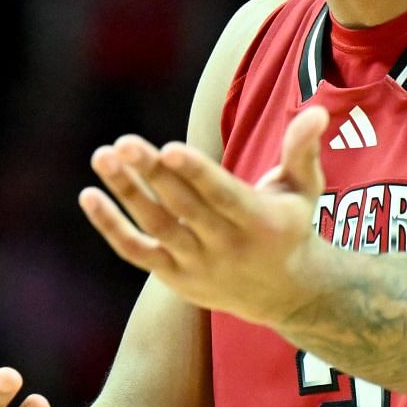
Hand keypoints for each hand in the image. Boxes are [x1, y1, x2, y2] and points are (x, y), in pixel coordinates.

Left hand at [78, 104, 330, 325]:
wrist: (286, 294)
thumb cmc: (290, 226)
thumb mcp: (305, 189)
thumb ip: (303, 149)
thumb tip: (318, 112)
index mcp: (260, 222)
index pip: (222, 196)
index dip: (196, 174)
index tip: (169, 148)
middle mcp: (227, 247)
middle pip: (183, 208)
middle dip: (153, 174)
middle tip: (124, 142)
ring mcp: (197, 265)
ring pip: (156, 226)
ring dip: (127, 193)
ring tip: (103, 156)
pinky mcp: (174, 277)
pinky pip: (136, 252)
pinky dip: (111, 227)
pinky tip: (89, 196)